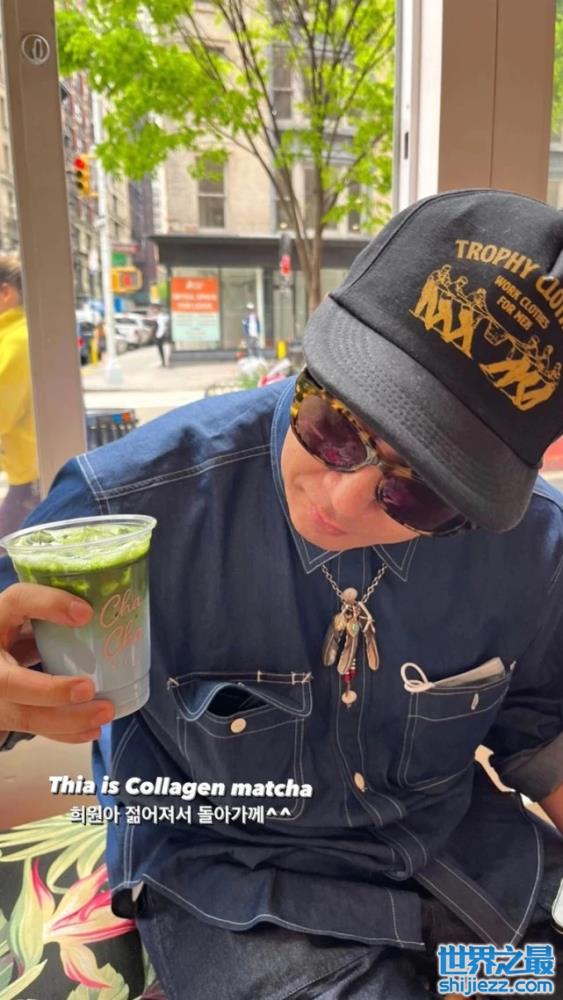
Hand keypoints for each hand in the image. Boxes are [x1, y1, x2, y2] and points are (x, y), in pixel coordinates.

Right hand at [0, 583, 114, 743]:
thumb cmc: (16, 627)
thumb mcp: (29, 611)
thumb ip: (53, 610)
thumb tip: (96, 612)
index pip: (18, 601)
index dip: (48, 605)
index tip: (86, 612)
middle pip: (10, 682)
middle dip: (51, 691)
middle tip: (89, 689)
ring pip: (24, 714)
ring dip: (67, 719)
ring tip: (105, 712)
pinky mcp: (5, 713)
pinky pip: (33, 728)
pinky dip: (64, 732)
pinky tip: (91, 730)